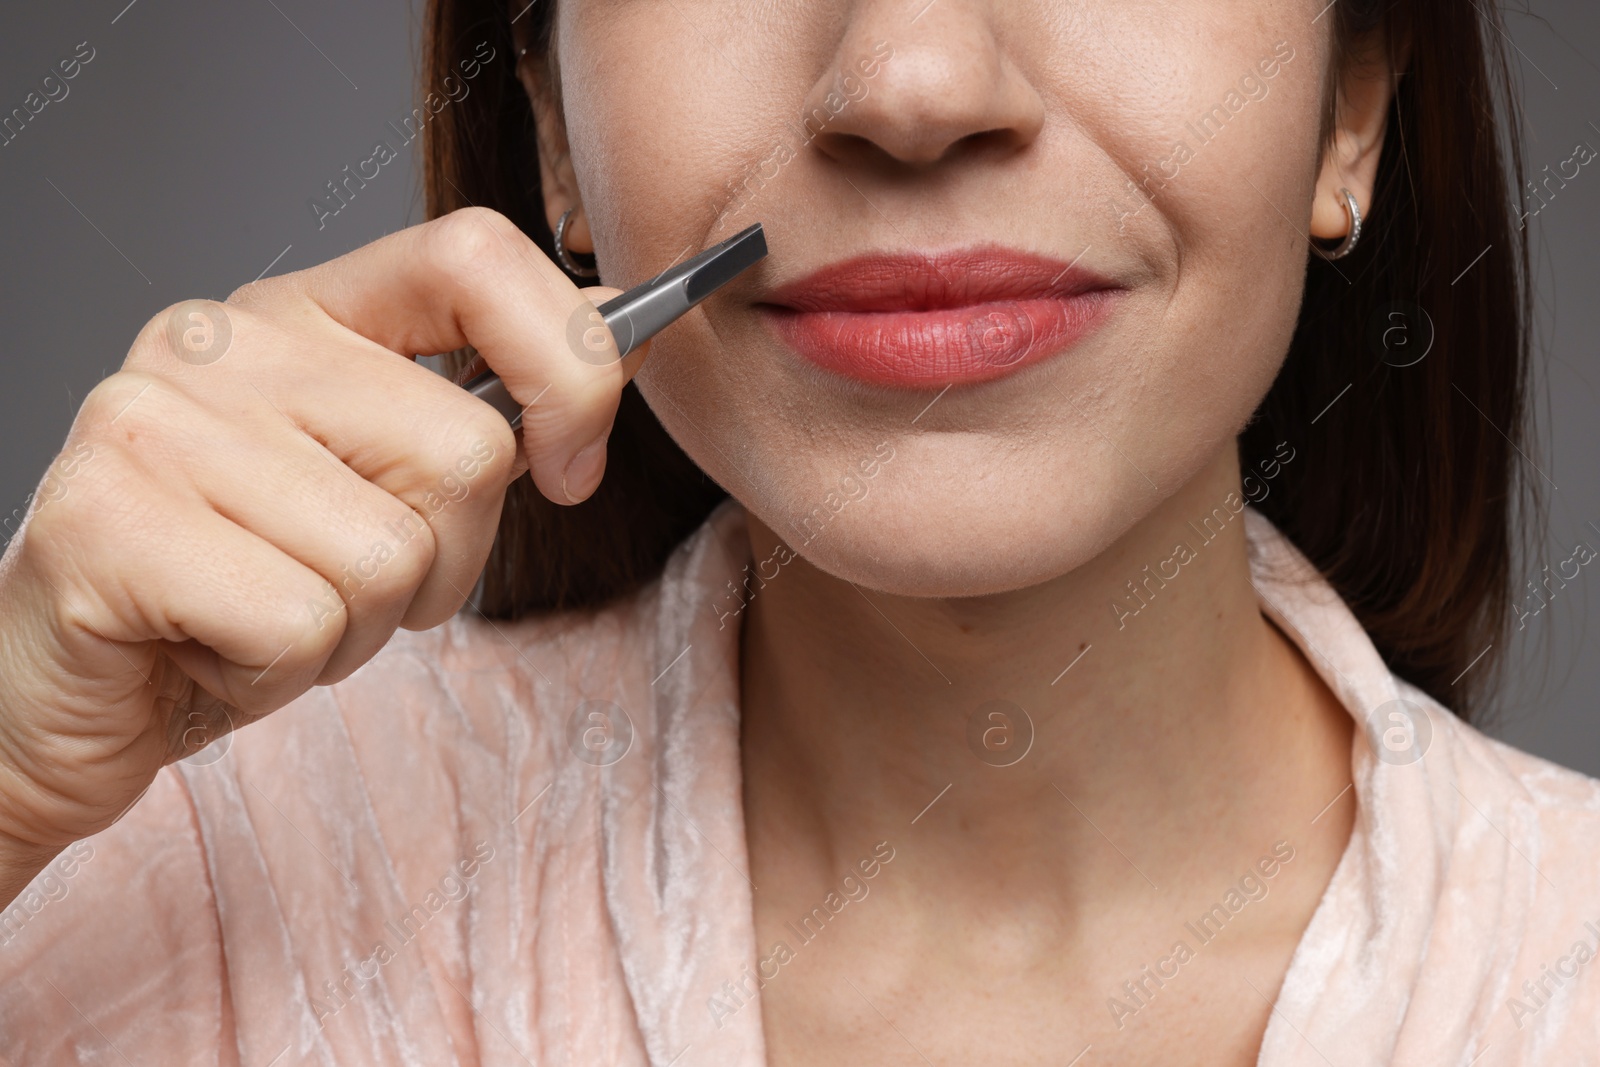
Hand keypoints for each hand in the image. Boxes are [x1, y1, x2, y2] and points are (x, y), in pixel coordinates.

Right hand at [0, 207, 638, 872]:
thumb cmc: (243, 591)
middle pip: (466, 451)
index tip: (570, 468)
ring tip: (266, 617)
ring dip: (356, 631)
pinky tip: (213, 653)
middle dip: (441, 567)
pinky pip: (302, 624)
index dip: (567, 367)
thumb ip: (475, 401)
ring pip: (392, 557)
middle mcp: (224, 338)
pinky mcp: (107, 523)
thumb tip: (615, 328)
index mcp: (303, 313)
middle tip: (343, 587)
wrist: (78, 696)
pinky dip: (280, 676)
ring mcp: (155, 422)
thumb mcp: (376, 481)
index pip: (476, 256)